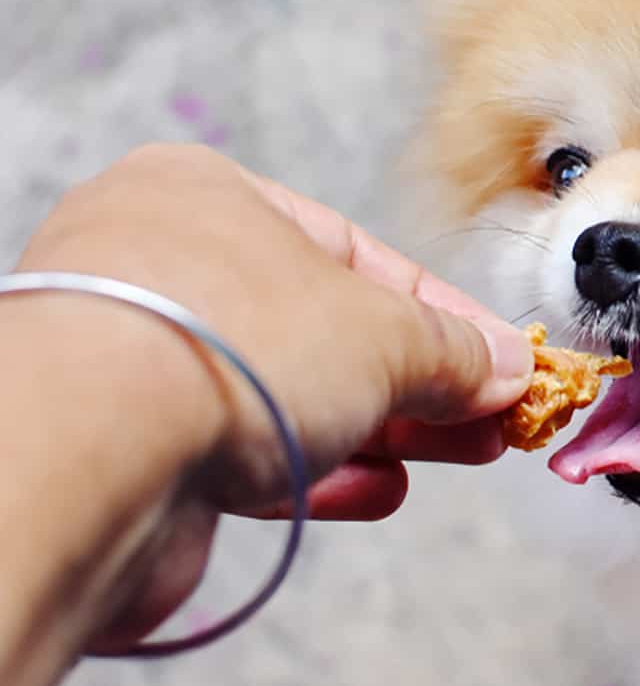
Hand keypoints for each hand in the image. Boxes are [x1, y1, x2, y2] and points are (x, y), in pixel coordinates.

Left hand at [3, 144, 533, 658]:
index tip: (504, 358)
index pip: (357, 254)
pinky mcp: (121, 445)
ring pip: (285, 393)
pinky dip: (313, 470)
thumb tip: (506, 369)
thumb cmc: (226, 344)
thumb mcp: (383, 332)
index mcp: (208, 196)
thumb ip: (452, 350)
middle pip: (324, 328)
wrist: (88, 457)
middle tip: (493, 417)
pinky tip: (376, 489)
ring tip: (457, 452)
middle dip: (420, 379)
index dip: (446, 312)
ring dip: (379, 428)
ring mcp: (135, 358)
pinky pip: (238, 449)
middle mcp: (160, 265)